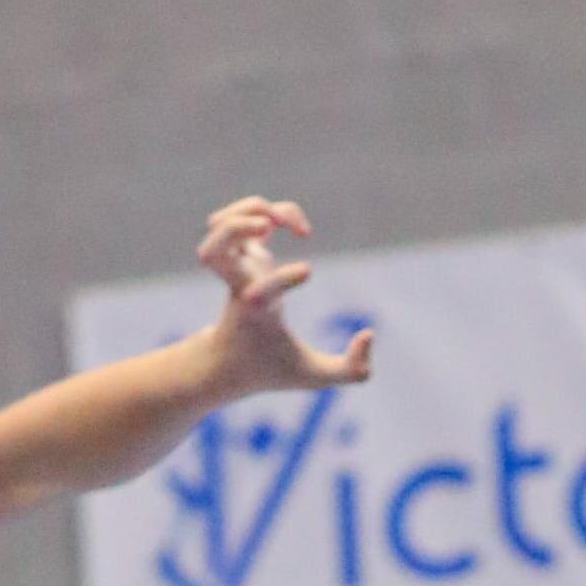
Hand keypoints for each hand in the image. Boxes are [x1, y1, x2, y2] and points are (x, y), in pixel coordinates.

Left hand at [196, 197, 373, 399]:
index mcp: (258, 311)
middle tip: (270, 228)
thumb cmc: (271, 369)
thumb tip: (368, 335)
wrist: (225, 365)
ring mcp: (235, 266)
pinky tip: (285, 222)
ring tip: (284, 221)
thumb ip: (351, 371)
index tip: (307, 274)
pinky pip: (233, 217)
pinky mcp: (238, 255)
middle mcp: (241, 283)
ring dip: (252, 208)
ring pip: (220, 223)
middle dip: (241, 226)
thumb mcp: (313, 378)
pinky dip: (258, 207)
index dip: (283, 277)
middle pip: (217, 244)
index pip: (262, 288)